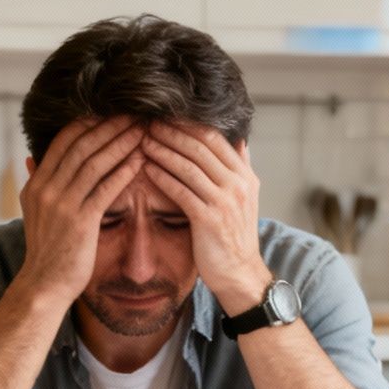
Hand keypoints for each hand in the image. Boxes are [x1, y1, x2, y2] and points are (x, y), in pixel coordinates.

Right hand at [13, 115, 146, 306]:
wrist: (44, 284)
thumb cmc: (48, 249)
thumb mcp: (34, 212)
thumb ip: (36, 183)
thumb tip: (31, 159)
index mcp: (37, 184)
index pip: (63, 141)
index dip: (88, 123)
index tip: (112, 111)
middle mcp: (46, 189)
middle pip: (82, 146)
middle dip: (110, 127)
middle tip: (134, 113)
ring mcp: (62, 205)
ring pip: (95, 163)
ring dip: (121, 143)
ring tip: (143, 130)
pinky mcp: (80, 222)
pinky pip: (106, 189)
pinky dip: (124, 171)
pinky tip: (141, 160)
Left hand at [139, 121, 271, 314]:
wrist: (240, 273)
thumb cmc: (235, 234)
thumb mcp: (246, 197)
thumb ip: (241, 168)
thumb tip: (240, 141)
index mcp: (245, 176)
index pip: (215, 138)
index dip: (188, 124)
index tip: (165, 116)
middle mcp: (238, 185)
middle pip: (200, 147)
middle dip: (171, 132)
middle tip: (147, 122)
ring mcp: (225, 202)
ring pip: (189, 166)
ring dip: (163, 151)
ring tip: (142, 141)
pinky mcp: (209, 219)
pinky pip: (181, 190)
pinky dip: (162, 176)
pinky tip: (146, 168)